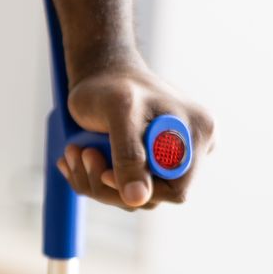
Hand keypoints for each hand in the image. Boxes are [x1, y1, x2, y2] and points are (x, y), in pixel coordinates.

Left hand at [60, 60, 215, 209]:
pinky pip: (124, 187)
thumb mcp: (119, 113)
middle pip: (153, 197)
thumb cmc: (111, 86)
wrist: (99, 74)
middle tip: (80, 154)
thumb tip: (138, 199)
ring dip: (95, 180)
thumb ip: (130, 155)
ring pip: (134, 195)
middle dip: (109, 184)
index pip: (176, 190)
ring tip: (75, 150)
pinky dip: (95, 176)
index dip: (140, 189)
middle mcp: (192, 147)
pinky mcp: (151, 162)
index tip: (104, 172)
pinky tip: (78, 155)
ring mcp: (172, 156)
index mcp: (197, 133)